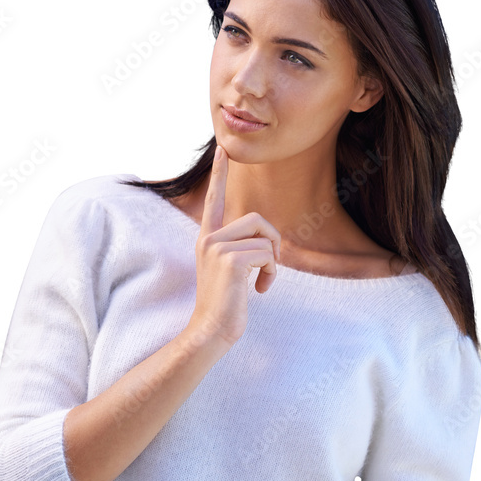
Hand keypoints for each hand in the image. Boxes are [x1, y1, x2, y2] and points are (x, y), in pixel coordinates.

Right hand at [187, 144, 280, 347]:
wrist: (211, 330)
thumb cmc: (226, 305)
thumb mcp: (231, 272)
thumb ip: (242, 250)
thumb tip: (270, 242)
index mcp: (207, 239)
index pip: (215, 200)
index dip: (219, 174)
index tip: (223, 150)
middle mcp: (209, 239)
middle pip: (256, 220)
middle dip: (272, 242)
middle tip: (269, 267)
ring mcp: (217, 248)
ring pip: (264, 237)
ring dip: (272, 261)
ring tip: (261, 282)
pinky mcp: (230, 260)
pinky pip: (267, 254)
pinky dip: (272, 273)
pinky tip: (260, 290)